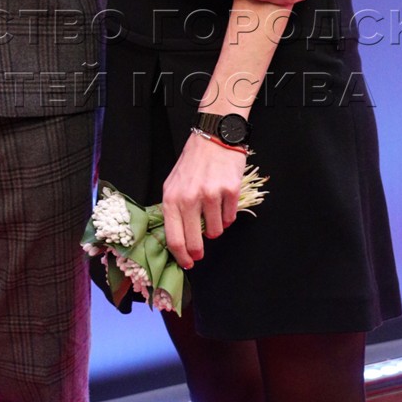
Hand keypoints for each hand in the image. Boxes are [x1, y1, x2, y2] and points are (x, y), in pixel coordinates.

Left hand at [161, 133, 246, 266]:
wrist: (214, 137)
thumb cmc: (193, 162)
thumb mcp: (174, 184)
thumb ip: (174, 210)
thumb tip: (179, 238)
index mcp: (172, 198)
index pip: (174, 237)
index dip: (181, 255)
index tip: (187, 263)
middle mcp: (189, 198)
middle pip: (194, 241)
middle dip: (198, 251)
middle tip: (200, 253)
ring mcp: (210, 195)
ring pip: (216, 231)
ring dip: (215, 227)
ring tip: (212, 212)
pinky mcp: (230, 191)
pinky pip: (230, 218)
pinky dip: (227, 216)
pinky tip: (223, 203)